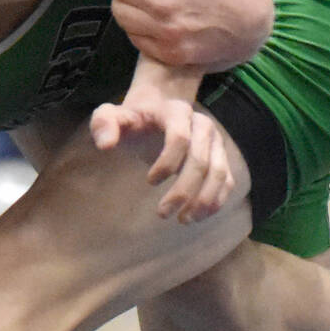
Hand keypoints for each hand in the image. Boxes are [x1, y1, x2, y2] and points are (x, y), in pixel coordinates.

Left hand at [90, 89, 236, 221]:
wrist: (157, 110)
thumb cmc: (133, 119)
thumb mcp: (111, 115)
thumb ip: (103, 123)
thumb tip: (105, 145)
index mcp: (177, 112)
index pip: (180, 138)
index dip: (167, 162)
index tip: (149, 181)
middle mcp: (202, 125)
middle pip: (201, 161)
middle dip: (183, 191)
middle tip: (162, 214)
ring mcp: (215, 141)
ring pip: (219, 173)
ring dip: (203, 200)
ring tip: (183, 220)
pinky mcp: (220, 157)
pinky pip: (226, 181)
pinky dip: (215, 201)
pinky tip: (196, 216)